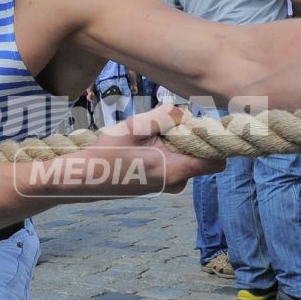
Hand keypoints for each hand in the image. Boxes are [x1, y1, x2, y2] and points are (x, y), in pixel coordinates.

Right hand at [98, 104, 221, 193]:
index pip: (216, 161)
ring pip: (184, 158)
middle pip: (199, 156)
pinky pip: (171, 164)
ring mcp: (166, 186)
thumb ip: (165, 116)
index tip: (200, 127)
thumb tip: (186, 114)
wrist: (84, 178)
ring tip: (144, 138)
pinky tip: (140, 148)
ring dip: (172, 144)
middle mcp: (175, 183)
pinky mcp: (157, 185)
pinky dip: (162, 152)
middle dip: (186, 137)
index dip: (214, 142)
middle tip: (160, 128)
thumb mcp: (134, 127)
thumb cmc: (107, 154)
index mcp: (174, 170)